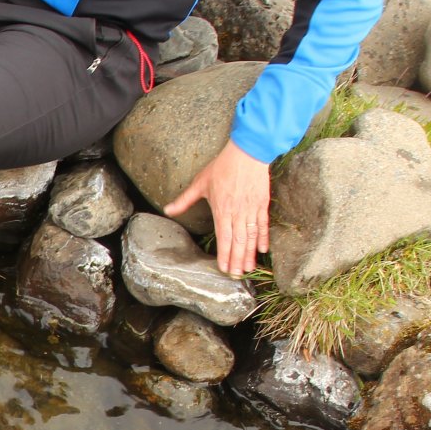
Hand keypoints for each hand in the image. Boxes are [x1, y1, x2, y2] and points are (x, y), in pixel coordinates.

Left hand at [164, 139, 270, 276]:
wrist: (248, 152)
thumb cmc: (222, 167)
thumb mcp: (200, 183)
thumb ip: (184, 200)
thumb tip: (167, 210)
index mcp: (222, 209)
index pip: (223, 237)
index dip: (224, 255)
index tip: (224, 269)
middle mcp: (237, 212)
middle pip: (238, 241)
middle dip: (237, 260)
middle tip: (236, 277)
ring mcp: (251, 208)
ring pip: (251, 236)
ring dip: (250, 253)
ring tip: (249, 269)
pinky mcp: (262, 203)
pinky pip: (263, 224)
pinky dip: (263, 237)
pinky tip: (263, 250)